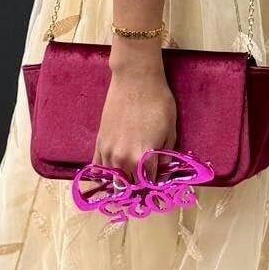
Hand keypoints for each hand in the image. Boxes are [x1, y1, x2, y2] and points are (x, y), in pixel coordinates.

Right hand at [94, 53, 177, 178]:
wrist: (135, 81)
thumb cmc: (158, 102)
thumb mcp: (170, 131)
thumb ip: (165, 155)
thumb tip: (161, 170)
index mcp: (143, 158)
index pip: (149, 183)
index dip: (155, 187)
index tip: (158, 189)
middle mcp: (123, 159)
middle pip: (129, 184)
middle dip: (138, 187)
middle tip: (145, 185)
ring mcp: (108, 152)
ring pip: (113, 179)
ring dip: (122, 182)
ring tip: (129, 183)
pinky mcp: (99, 142)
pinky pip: (98, 167)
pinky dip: (104, 174)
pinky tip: (110, 177)